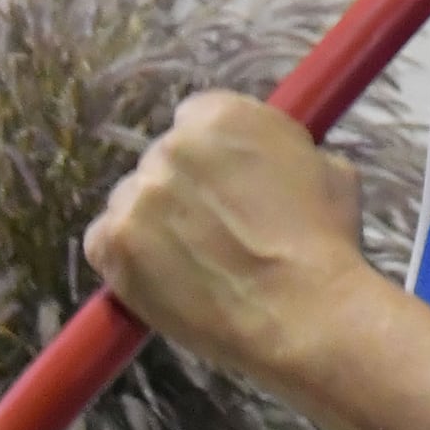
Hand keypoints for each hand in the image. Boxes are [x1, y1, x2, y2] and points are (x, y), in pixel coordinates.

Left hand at [83, 90, 372, 379]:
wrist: (303, 313)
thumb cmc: (325, 243)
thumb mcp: (325, 167)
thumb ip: (280, 149)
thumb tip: (267, 158)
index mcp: (219, 116)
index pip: (195, 119)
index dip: (213, 155)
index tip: (226, 182)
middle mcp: (169, 147)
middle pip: (162, 160)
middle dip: (184, 188)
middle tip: (215, 229)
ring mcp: (136, 196)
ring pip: (133, 200)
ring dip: (154, 222)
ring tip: (194, 262)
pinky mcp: (112, 244)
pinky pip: (104, 240)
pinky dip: (125, 258)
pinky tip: (163, 278)